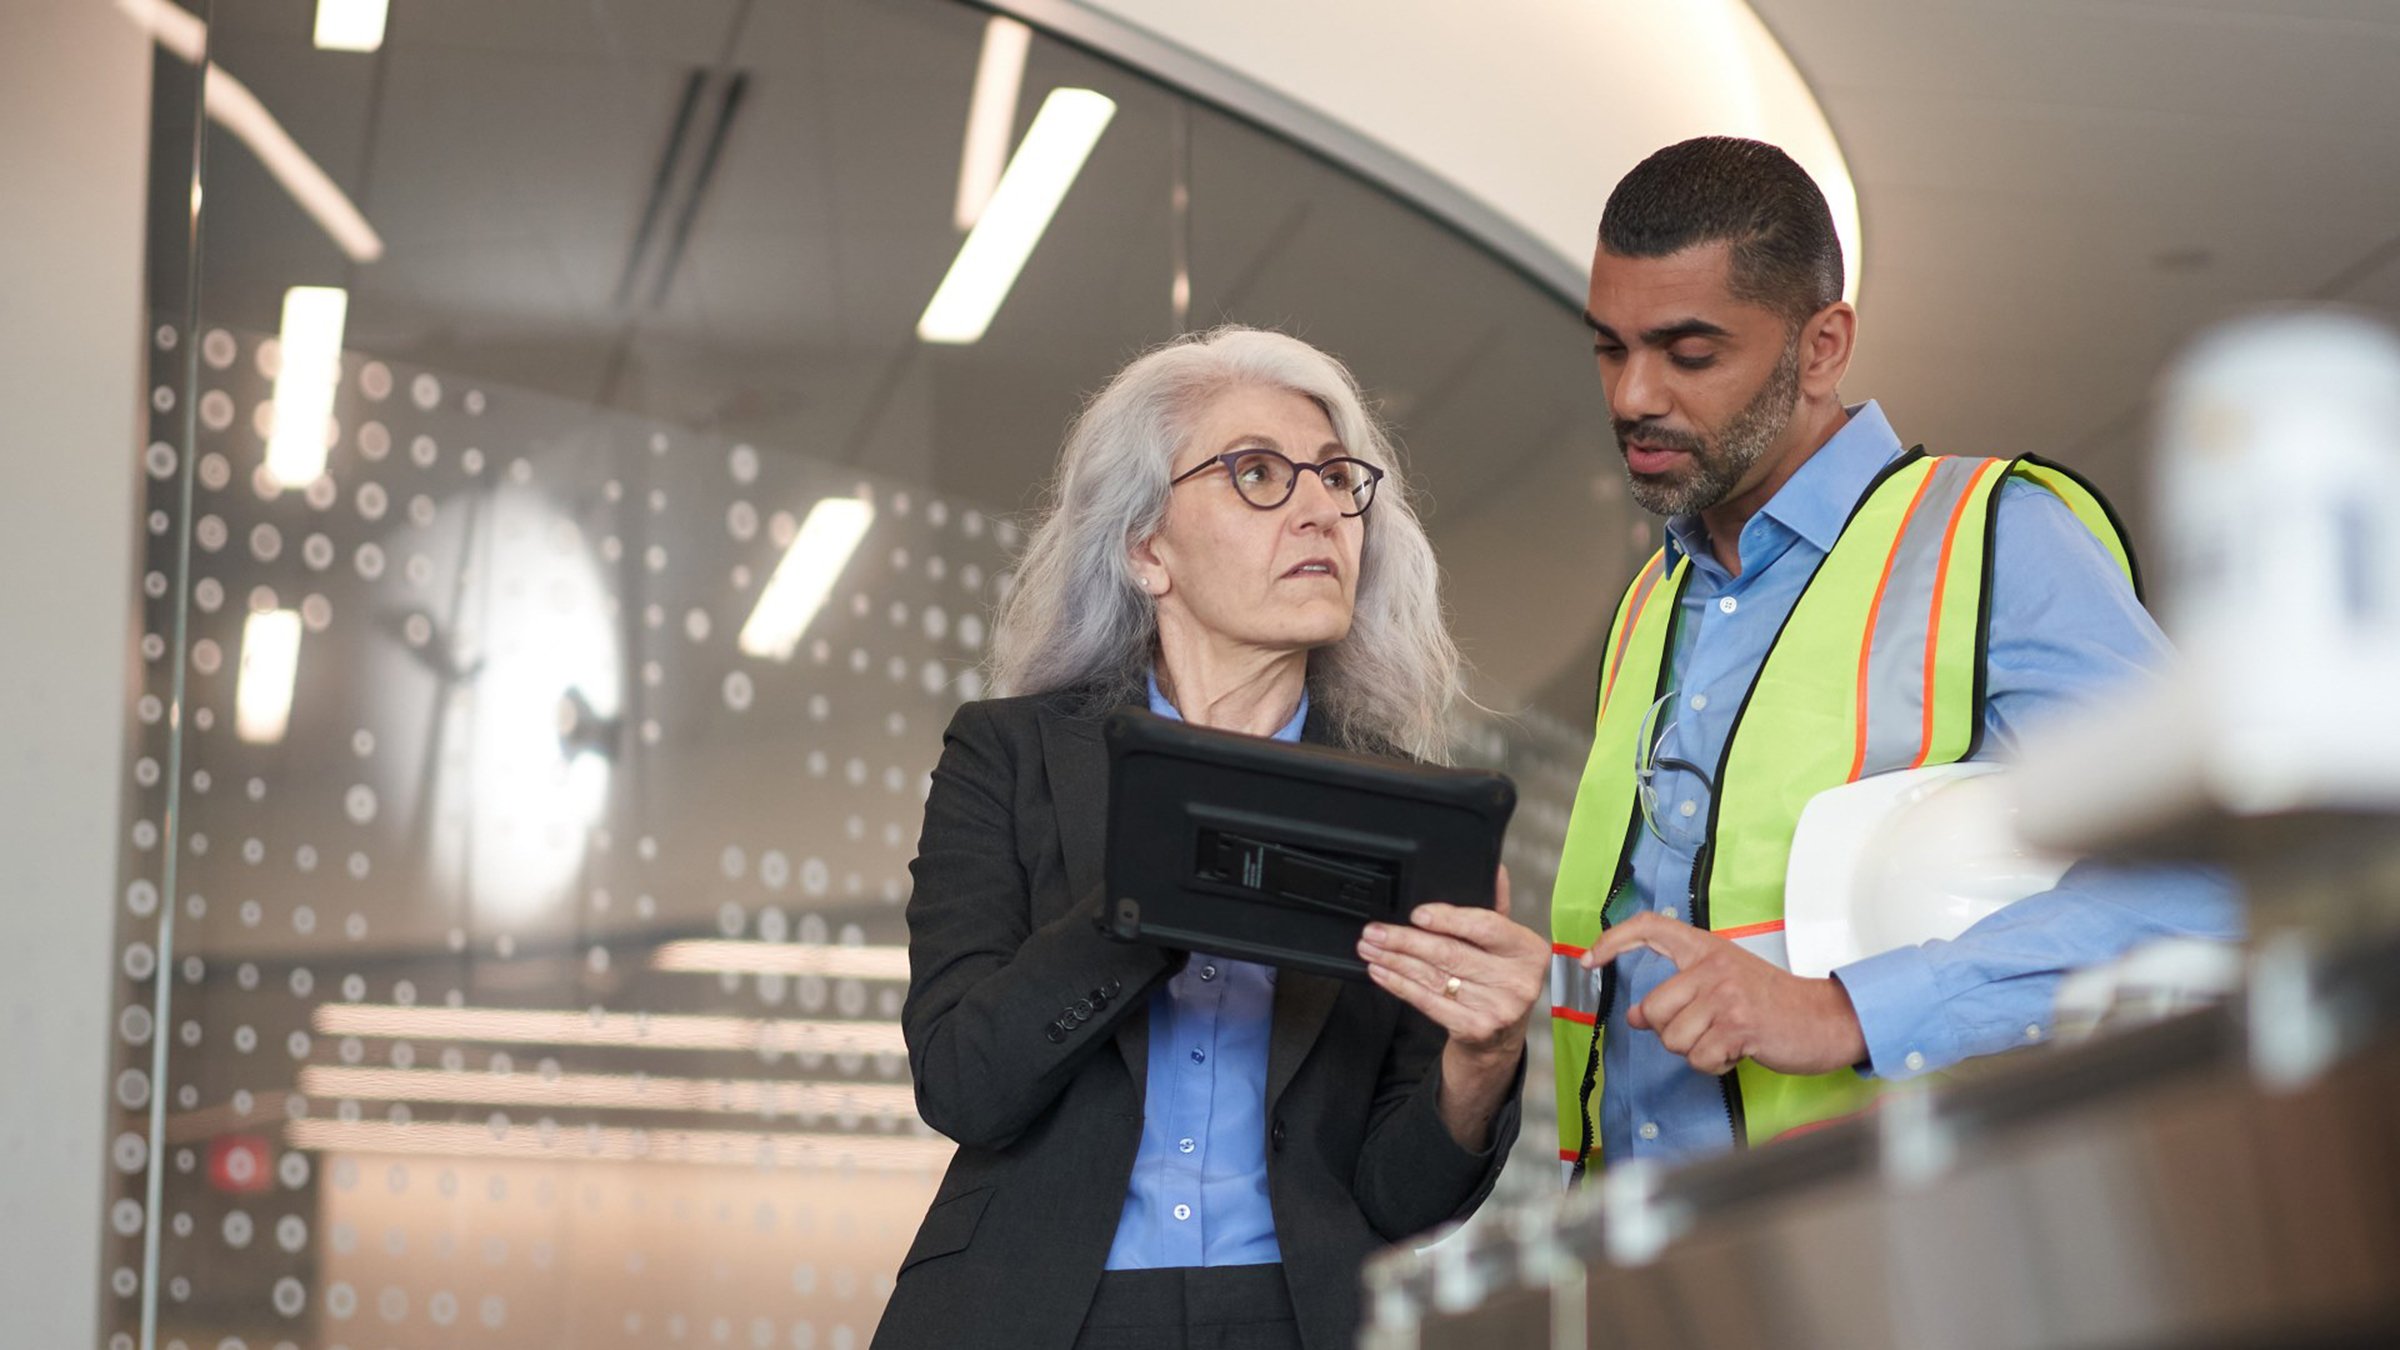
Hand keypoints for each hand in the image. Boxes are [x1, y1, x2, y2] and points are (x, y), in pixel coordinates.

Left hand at [1358, 867, 1547, 1148]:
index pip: (1486, 926)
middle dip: (1405, 940)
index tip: (1416, 914)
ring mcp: (1498, 1008)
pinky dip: (1399, 985)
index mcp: (1529, 950)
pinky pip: (1428, 1002)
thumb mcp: (1506, 945)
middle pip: (1451, 953)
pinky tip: (1380, 972)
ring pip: (1434, 976)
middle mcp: (1518, 981)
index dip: (1448, 918)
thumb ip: (1497, 908)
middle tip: (1374, 931)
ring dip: (1394, 960)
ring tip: (1369, 947)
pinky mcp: (1474, 1030)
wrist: (1499, 1042)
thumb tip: (1494, 869)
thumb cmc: (1499, 981)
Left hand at [1580, 912, 1865, 1077]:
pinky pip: (1698, 1059)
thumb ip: (1679, 992)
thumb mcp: (1723, 983)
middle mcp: (1712, 966)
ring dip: (1696, 1051)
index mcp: (1707, 949)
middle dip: (1669, 1033)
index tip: (1589, 959)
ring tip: (1726, 1039)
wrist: (1827, 1019)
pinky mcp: (1738, 1026)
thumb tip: (1633, 1015)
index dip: (1614, 940)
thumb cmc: (1772, 1003)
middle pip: (1651, 1010)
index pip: (1651, 927)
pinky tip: (1737, 1052)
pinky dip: (1714, 1066)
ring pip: (1672, 1039)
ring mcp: (1725, 995)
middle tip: (1704, 1031)